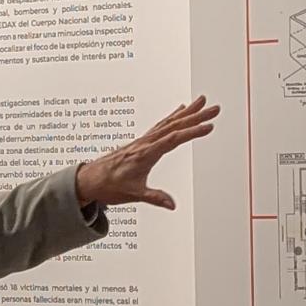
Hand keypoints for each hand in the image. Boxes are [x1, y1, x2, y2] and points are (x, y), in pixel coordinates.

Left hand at [74, 95, 219, 210]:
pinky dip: (173, 116)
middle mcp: (145, 143)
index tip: (208, 126)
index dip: (191, 132)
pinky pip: (161, 125)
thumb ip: (154, 198)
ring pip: (169, 122)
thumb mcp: (133, 195)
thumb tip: (172, 205)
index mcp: (145, 154)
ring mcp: (144, 140)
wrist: (90, 179)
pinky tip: (181, 110)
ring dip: (187, 112)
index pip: (172, 139)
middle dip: (196, 116)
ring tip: (203, 101)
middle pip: (174, 126)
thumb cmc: (109, 186)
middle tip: (215, 108)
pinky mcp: (142, 142)